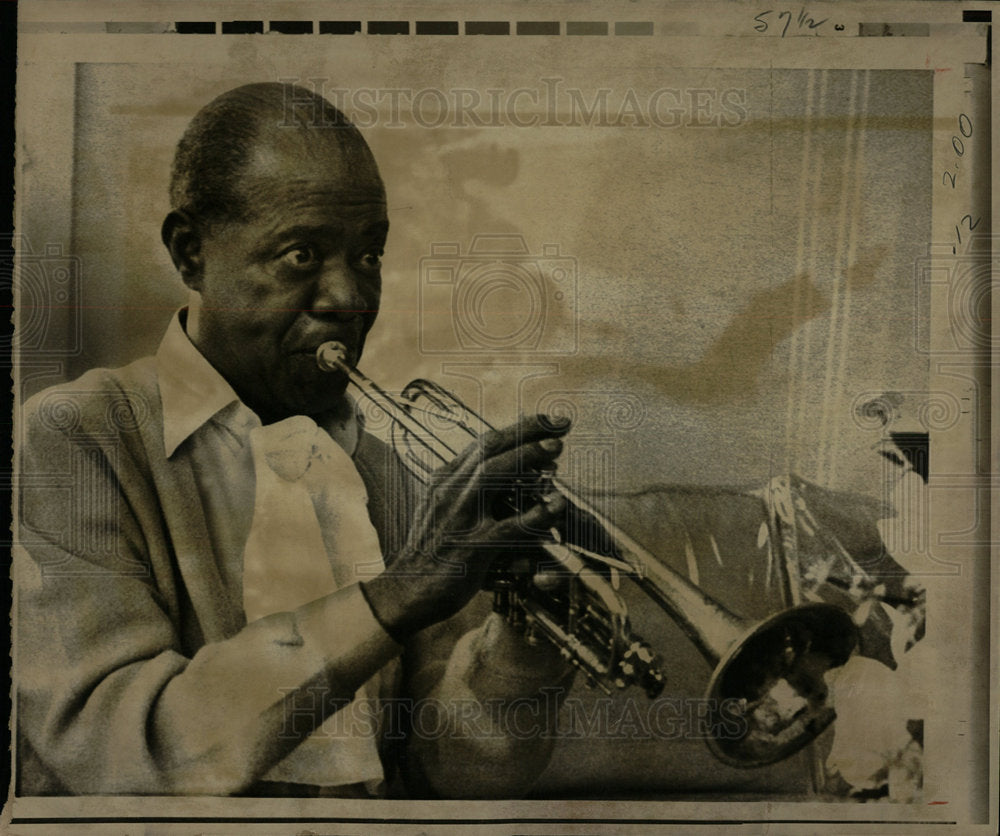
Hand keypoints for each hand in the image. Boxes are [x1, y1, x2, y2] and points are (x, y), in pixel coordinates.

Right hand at [361, 413, 570, 640]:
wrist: (406, 590)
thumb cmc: (433, 551)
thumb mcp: (443, 508)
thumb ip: (468, 488)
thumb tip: (505, 470)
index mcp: (445, 480)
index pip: (484, 443)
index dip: (518, 428)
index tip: (547, 421)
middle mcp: (450, 491)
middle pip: (490, 448)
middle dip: (527, 431)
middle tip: (560, 426)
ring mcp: (460, 517)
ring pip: (494, 474)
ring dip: (527, 457)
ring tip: (556, 451)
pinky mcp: (472, 547)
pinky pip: (509, 526)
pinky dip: (535, 514)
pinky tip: (555, 506)